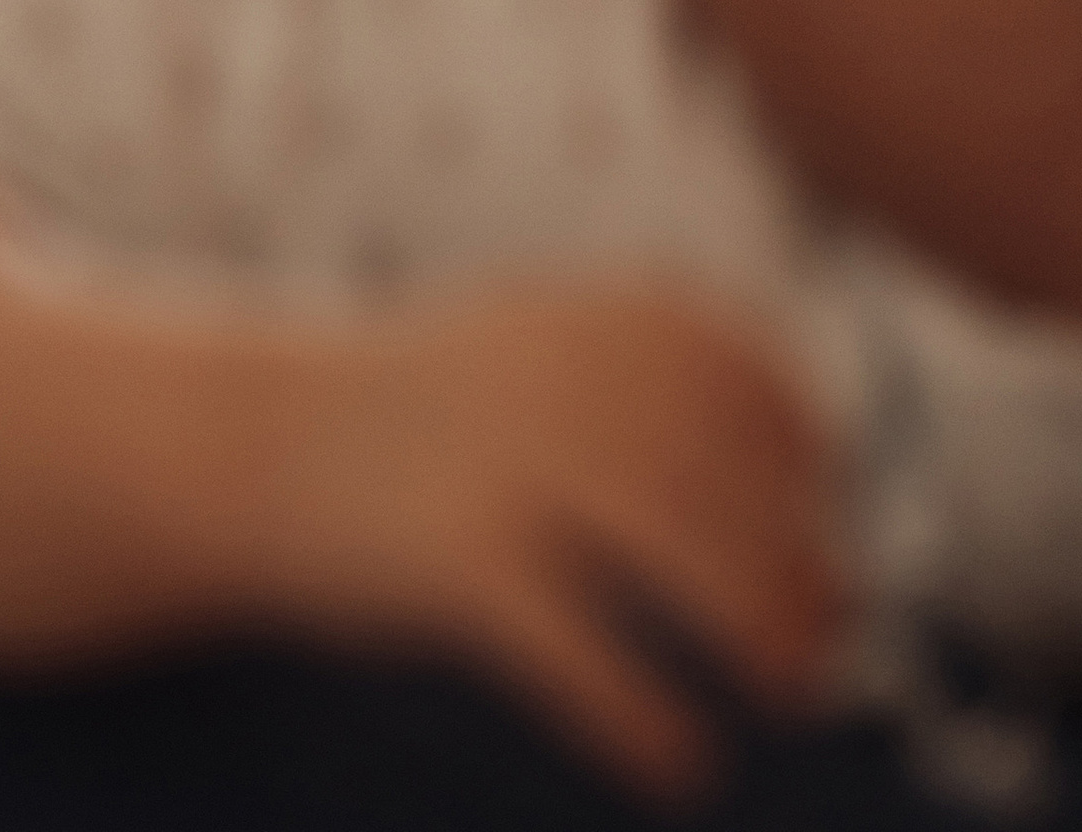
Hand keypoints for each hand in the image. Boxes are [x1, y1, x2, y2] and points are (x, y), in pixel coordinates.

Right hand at [260, 281, 838, 800]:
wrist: (258, 439)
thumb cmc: (424, 411)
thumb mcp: (536, 343)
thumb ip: (648, 374)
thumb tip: (809, 462)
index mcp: (587, 319)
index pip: (746, 372)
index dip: (804, 449)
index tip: (817, 514)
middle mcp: (566, 381)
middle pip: (735, 481)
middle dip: (801, 564)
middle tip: (824, 638)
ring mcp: (512, 470)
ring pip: (689, 560)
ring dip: (760, 635)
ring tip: (784, 697)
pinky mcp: (459, 566)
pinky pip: (584, 655)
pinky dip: (646, 718)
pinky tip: (677, 762)